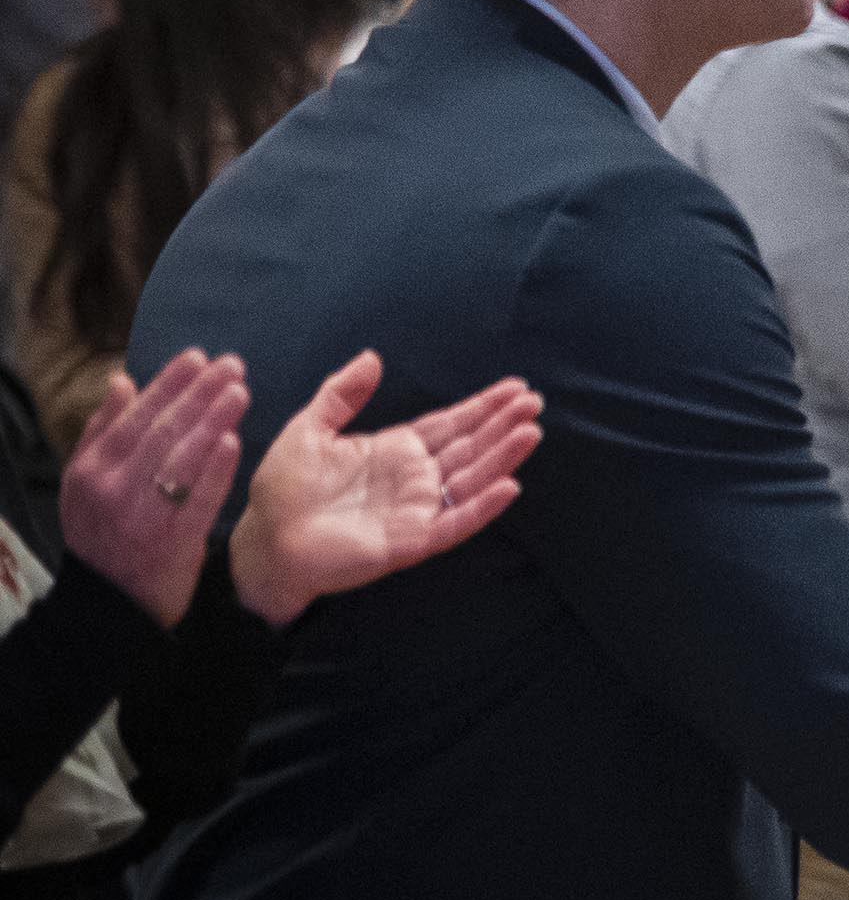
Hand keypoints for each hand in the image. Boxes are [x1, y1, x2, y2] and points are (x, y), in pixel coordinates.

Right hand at [58, 351, 251, 626]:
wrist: (113, 599)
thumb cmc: (103, 530)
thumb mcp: (84, 482)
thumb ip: (102, 430)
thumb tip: (122, 381)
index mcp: (91, 470)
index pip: (135, 416)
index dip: (169, 384)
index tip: (198, 356)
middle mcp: (114, 489)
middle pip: (163, 431)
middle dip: (199, 393)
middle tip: (232, 365)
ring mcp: (144, 516)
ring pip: (182, 460)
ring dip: (213, 421)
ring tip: (239, 391)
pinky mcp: (174, 541)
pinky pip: (199, 499)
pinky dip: (216, 469)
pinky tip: (235, 441)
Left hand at [229, 352, 542, 628]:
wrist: (264, 541)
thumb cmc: (283, 491)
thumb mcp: (309, 429)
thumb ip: (340, 394)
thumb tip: (373, 357)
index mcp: (396, 451)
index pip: (451, 424)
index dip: (483, 406)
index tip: (515, 387)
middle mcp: (415, 479)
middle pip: (470, 447)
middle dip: (502, 424)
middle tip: (534, 401)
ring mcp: (417, 510)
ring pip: (471, 480)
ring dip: (502, 457)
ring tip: (529, 432)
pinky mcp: (411, 540)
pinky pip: (454, 523)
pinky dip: (482, 506)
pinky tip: (508, 486)